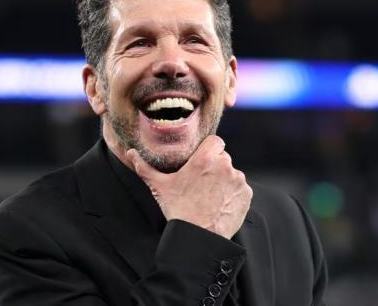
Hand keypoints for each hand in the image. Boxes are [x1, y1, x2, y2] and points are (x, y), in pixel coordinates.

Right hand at [126, 135, 252, 238]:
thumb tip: (131, 154)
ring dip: (224, 180)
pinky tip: (219, 203)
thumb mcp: (159, 187)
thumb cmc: (179, 210)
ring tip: (209, 195)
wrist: (199, 237)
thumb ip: (145, 167)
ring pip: (232, 173)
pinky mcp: (246, 194)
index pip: (215, 140)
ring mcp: (238, 180)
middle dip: (214, 166)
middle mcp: (224, 166)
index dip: (208, 149)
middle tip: (202, 181)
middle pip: (222, 157)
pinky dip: (232, 193)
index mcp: (205, 159)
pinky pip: (240, 188)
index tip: (202, 159)